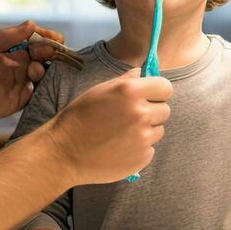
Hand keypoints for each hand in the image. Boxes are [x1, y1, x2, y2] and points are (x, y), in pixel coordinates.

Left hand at [0, 20, 63, 122]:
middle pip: (43, 56)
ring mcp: (19, 82)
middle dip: (50, 52)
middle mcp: (18, 65)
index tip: (56, 38)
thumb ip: (6, 35)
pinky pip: (36, 93)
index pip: (34, 41)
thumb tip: (32, 24)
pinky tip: (30, 85)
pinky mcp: (19, 100)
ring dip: (42, 69)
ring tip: (33, 70)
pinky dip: (39, 88)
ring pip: (42, 74)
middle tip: (51, 51)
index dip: (46, 38)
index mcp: (10, 50)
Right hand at [42, 69, 172, 183]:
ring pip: (159, 130)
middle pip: (165, 110)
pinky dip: (139, 148)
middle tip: (130, 118)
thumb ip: (125, 81)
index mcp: (131, 91)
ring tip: (122, 133)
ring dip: (146, 131)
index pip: (166, 87)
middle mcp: (141, 113)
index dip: (157, 92)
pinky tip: (120, 147)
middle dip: (152, 112)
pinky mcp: (143, 157)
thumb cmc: (79, 118)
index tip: (149, 97)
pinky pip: (150, 148)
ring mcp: (143, 137)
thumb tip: (141, 72)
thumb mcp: (99, 91)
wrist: (64, 152)